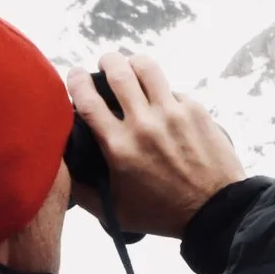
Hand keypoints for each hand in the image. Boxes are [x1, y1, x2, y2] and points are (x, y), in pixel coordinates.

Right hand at [65, 54, 241, 237]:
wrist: (214, 211)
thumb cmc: (162, 213)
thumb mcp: (114, 210)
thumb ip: (81, 190)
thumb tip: (60, 166)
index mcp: (119, 146)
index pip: (88, 99)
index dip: (76, 81)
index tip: (74, 75)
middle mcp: (144, 125)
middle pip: (117, 71)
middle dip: (106, 60)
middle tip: (105, 63)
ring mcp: (172, 114)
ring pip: (147, 67)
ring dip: (134, 62)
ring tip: (131, 66)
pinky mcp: (195, 110)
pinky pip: (172, 89)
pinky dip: (162, 90)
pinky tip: (161, 101)